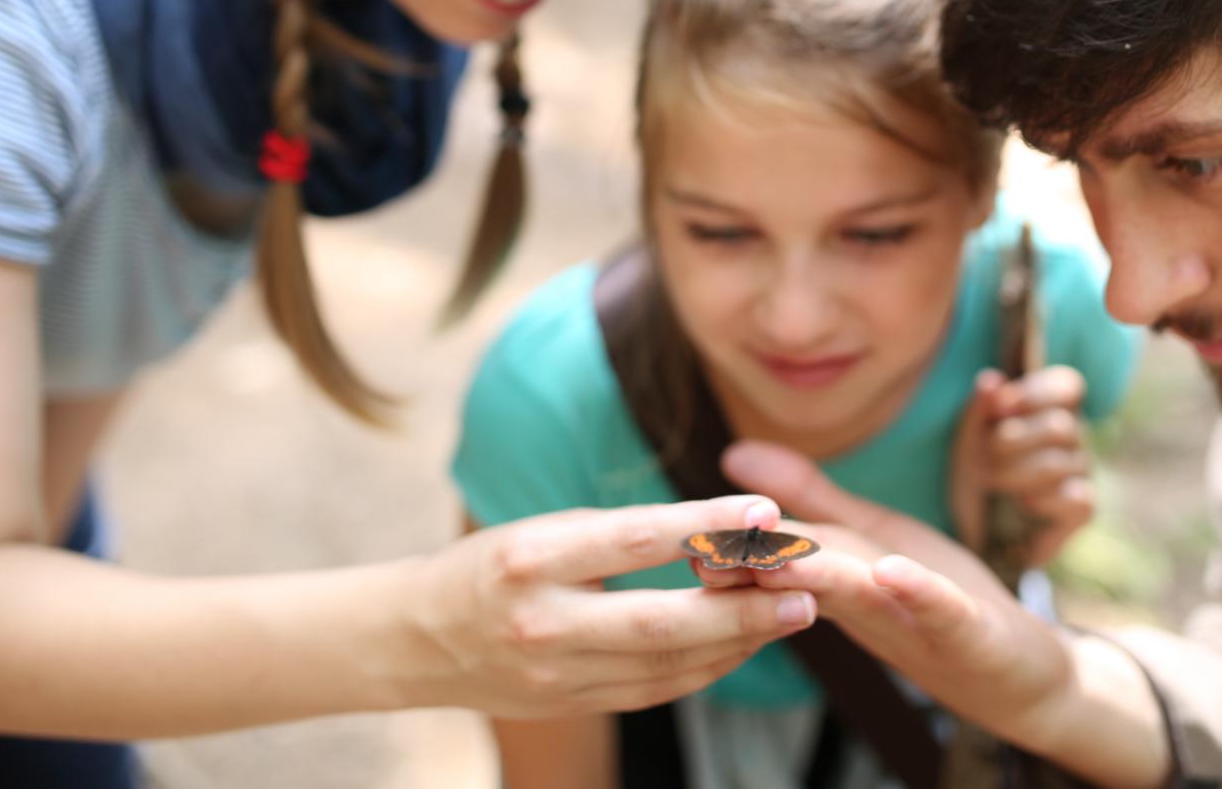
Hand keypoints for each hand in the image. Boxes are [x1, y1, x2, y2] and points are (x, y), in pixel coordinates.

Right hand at [406, 495, 817, 718]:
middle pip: (661, 620)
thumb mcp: (543, 531)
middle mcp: (541, 622)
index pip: (635, 540)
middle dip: (743, 609)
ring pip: (665, 664)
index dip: (707, 528)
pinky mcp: (568, 705)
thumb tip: (715, 532)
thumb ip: (619, 536)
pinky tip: (741, 646)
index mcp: (530, 558)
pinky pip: (651, 690)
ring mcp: (554, 675)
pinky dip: (704, 669)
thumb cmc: (492, 566)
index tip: (766, 516)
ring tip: (789, 615)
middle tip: (804, 590)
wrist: (417, 639)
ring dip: (737, 642)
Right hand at [714, 442, 1075, 750]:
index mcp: (840, 580)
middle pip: (806, 580)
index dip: (732, 548)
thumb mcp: (872, 536)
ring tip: (777, 564)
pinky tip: (891, 572)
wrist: (1023, 672)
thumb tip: (735, 453)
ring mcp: (917, 621)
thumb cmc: (940, 600)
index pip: (777, 557)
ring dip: (818, 580)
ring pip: (858, 597)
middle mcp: (869, 605)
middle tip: (705, 560)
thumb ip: (811, 498)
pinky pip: (941, 611)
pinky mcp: (968, 632)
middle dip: (758, 570)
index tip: (681, 540)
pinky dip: (917, 592)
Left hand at [950, 366, 1094, 565]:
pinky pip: (1078, 498)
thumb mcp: (966, 440)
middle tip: (986, 459)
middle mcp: (1073, 436)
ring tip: (993, 484)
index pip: (1068, 385)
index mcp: (1048, 408)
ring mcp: (1082, 471)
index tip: (1002, 408)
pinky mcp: (1084, 508)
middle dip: (1013, 442)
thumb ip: (978, 410)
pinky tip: (1023, 505)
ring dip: (1016, 475)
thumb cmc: (972, 476)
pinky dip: (1043, 501)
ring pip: (1061, 463)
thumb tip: (992, 381)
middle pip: (1061, 425)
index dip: (1035, 394)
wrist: (971, 533)